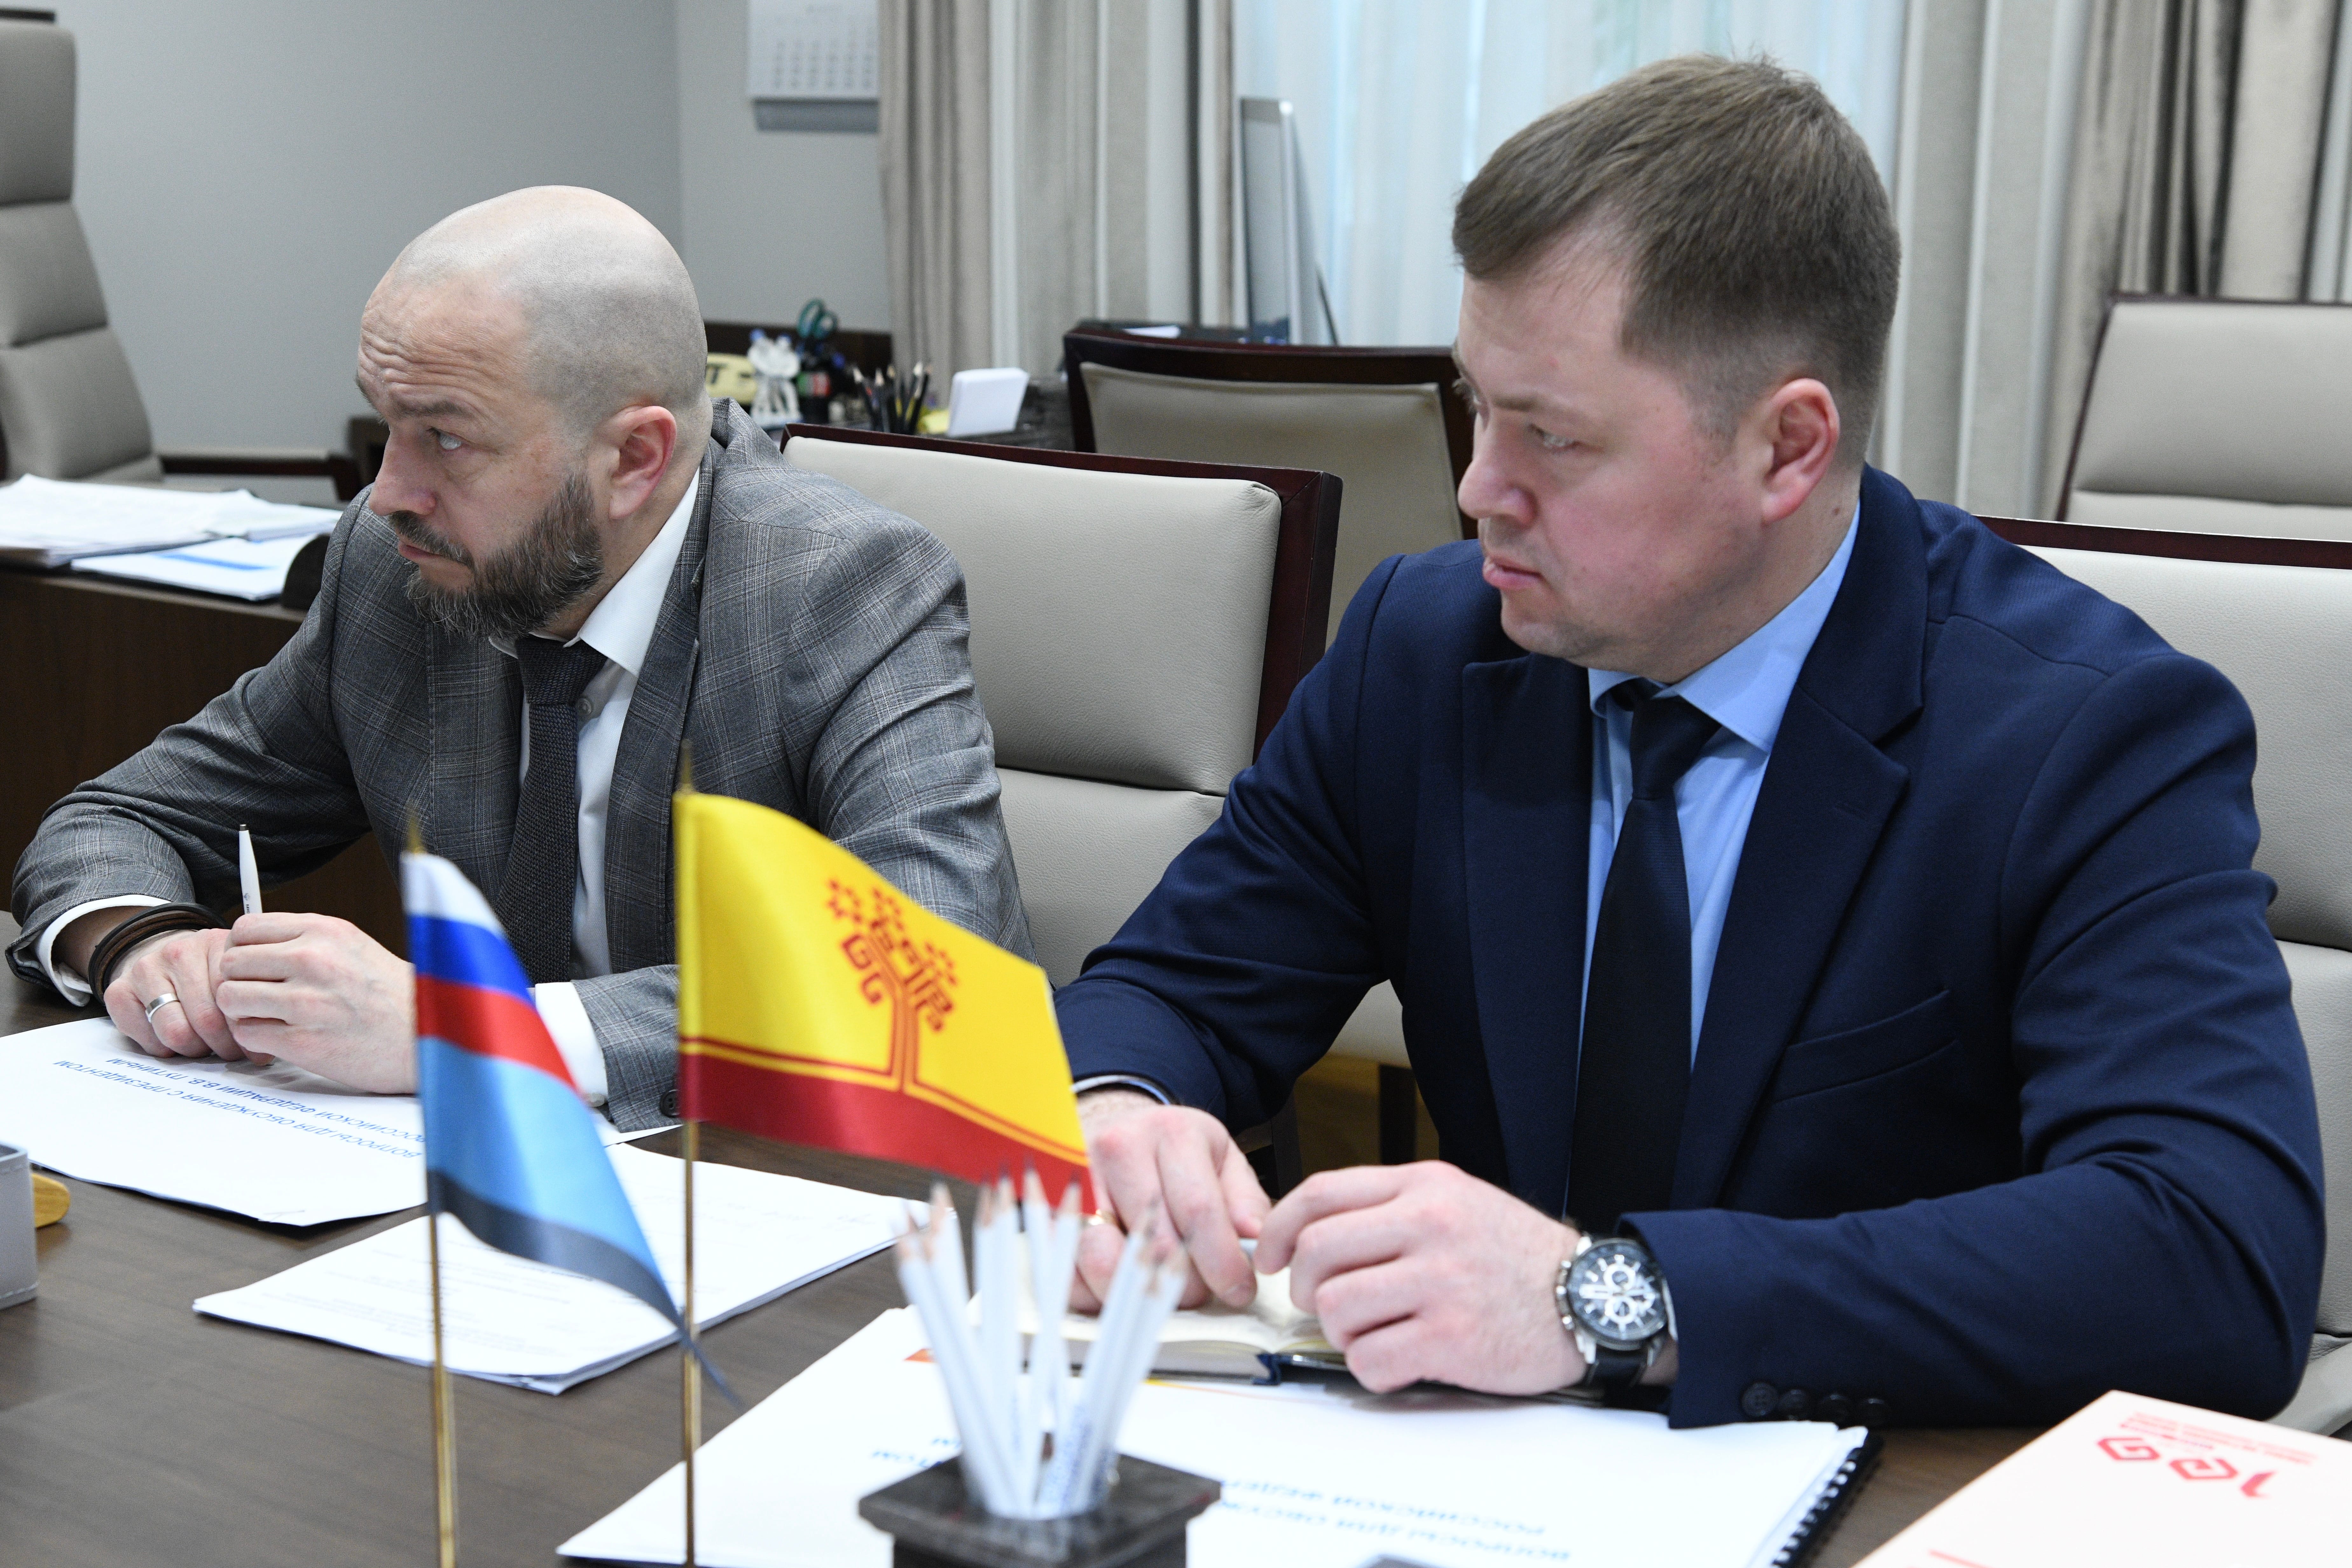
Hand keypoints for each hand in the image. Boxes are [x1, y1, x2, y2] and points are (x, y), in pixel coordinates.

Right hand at [102, 927, 247, 1061]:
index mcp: (217, 945)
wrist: (164, 958)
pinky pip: (148, 1040)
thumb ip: (255, 1002)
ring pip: (176, 1032)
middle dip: (223, 1046)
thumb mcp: (239, 976)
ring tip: (205, 1045)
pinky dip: (164, 1050)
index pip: (234, 997)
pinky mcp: (119, 991)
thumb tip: (265, 1049)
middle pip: (206, 1020)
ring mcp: (146, 970)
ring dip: (194, 1049)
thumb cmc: (210, 974)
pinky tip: (176, 1041)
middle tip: (230, 1051)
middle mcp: (179, 952)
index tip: (254, 1043)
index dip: (246, 1029)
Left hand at [212, 913, 417, 1092]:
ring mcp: (306, 1002)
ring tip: (267, 1016)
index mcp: (324, 931)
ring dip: (242, 1010)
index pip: (245, 929)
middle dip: (238, 980)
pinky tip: (278, 1036)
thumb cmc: (388, 994)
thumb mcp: (351, 946)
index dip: (241, 949)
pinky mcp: (301, 1041)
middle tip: (259, 994)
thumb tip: (249, 944)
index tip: (254, 965)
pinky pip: (245, 1032)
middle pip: (231, 962)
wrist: (423, 1037)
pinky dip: (255, 1037)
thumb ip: (303, 940)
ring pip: (230, 997)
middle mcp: (313, 960)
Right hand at [1073, 1089, 1270, 1312]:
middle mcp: (1117, 1150)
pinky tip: (1121, 1286)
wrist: (1114, 1127)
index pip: (1198, 1211)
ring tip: (1158, 1289)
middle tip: (1197, 1292)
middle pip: (1153, 1244)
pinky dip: (1097, 1295)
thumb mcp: (1220, 1157)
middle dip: (1184, 1286)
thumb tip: (1255, 1238)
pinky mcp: (1050, 1213)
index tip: (1238, 1290)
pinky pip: (1068, 1274)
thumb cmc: (1170, 1149)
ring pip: (1104, 1261)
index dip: (1222, 1262)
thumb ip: (1245, 1198)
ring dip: (1138, 1294)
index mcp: (1169, 1133)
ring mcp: (1077, 1181)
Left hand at [1254, 1161, 1592, 1394]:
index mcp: (1424, 1188)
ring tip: (1370, 1331)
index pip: (1321, 1193)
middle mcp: (1430, 1226)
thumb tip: (1310, 1232)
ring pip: (1335, 1307)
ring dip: (1339, 1331)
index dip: (1279, 1228)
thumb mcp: (1456, 1201)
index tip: (1268, 1255)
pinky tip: (1397, 1360)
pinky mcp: (1451, 1339)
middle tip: (1322, 1303)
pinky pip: (1370, 1359)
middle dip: (1303, 1286)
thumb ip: (1389, 1209)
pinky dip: (1371, 1368)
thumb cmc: (1516, 1255)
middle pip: (1317, 1252)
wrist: (1591, 1297)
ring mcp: (1441, 1283)